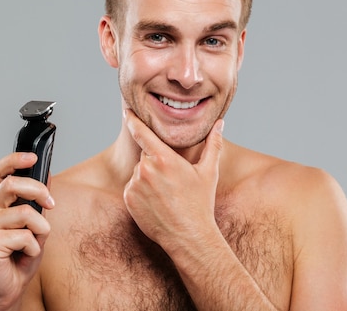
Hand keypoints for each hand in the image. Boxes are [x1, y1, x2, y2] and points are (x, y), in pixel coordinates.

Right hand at [0, 152, 54, 310]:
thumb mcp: (32, 227)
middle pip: (13, 183)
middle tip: (50, 203)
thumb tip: (48, 178)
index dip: (14, 159)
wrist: (3, 292)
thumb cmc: (16, 260)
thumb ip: (36, 205)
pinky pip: (25, 235)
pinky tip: (23, 256)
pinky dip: (34, 248)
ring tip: (33, 245)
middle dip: (39, 190)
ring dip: (40, 230)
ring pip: (25, 213)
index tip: (34, 156)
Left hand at [122, 109, 223, 250]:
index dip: (132, 119)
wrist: (188, 236)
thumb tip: (220, 124)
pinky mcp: (128, 198)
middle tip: (172, 180)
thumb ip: (213, 144)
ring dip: (148, 177)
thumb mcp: (208, 172)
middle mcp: (146, 168)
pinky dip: (141, 191)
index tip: (126, 110)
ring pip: (139, 172)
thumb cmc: (201, 203)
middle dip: (156, 162)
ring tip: (166, 194)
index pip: (141, 132)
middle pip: (146, 155)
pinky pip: (132, 187)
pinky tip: (157, 202)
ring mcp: (135, 184)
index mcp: (164, 158)